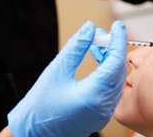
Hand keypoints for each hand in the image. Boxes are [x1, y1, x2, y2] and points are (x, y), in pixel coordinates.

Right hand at [7, 21, 126, 136]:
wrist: (34, 134)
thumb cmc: (40, 108)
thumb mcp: (57, 70)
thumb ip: (76, 47)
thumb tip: (89, 29)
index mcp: (95, 95)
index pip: (116, 60)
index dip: (118, 40)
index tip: (117, 26)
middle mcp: (104, 105)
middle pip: (118, 69)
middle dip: (113, 48)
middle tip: (102, 34)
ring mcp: (104, 112)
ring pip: (116, 79)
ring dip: (109, 60)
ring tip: (97, 46)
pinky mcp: (101, 114)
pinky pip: (111, 89)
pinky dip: (107, 73)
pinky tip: (98, 62)